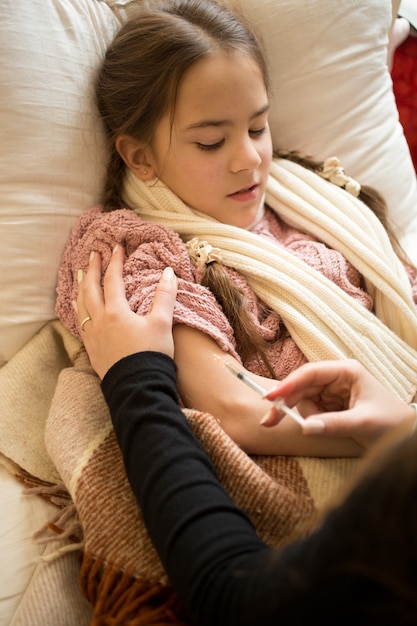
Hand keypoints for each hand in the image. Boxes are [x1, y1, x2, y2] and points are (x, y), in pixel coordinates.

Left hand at [74, 245, 177, 378]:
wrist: (137, 388)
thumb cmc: (151, 355)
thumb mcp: (162, 324)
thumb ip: (165, 296)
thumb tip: (168, 272)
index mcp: (116, 312)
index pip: (112, 279)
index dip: (115, 261)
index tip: (117, 247)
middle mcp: (99, 321)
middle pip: (90, 288)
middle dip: (91, 269)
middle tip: (93, 254)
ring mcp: (93, 335)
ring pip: (81, 304)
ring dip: (80, 286)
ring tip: (78, 275)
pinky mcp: (91, 348)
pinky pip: (80, 321)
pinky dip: (79, 308)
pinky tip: (80, 308)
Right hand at [262, 359, 415, 447]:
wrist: (408, 436)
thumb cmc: (392, 423)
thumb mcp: (362, 423)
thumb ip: (333, 424)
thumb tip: (304, 427)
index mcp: (346, 371)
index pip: (310, 374)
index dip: (288, 385)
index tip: (271, 398)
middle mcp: (337, 378)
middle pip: (301, 386)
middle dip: (285, 402)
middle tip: (268, 421)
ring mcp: (334, 392)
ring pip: (303, 399)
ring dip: (296, 413)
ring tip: (297, 426)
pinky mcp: (332, 405)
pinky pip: (311, 410)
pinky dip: (306, 419)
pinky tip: (313, 426)